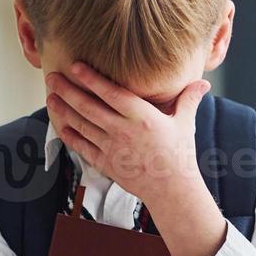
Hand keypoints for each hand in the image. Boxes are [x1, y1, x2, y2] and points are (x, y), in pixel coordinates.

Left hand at [46, 63, 209, 209]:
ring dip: (63, 110)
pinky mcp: (105, 163)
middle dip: (67, 90)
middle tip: (52, 77)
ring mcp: (112, 148)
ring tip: (51, 96)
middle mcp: (123, 131)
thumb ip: (189, 99)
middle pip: (88, 107)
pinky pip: (82, 146)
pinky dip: (69, 134)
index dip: (91, 78)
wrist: (172, 189)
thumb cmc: (179, 154)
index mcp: (142, 117)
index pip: (111, 93)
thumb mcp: (184, 123)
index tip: (75, 66)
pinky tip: (60, 124)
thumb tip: (204, 81)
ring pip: (81, 125)